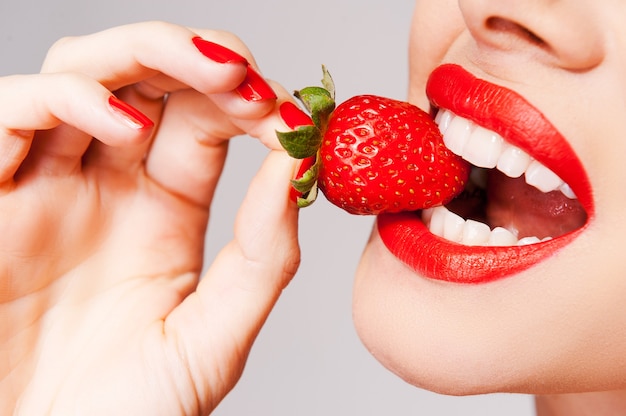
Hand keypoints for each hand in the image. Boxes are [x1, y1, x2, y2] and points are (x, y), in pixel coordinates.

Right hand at [0, 22, 300, 414]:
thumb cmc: (127, 414)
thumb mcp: (214, 338)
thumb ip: (262, 257)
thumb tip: (296, 171)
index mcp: (164, 211)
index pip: (207, 120)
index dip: (249, 103)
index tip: (292, 117)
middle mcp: (106, 185)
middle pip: (149, 77)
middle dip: (202, 59)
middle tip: (248, 73)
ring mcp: (45, 185)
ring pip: (85, 72)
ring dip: (146, 52)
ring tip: (210, 74)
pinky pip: (12, 114)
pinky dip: (67, 98)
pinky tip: (124, 124)